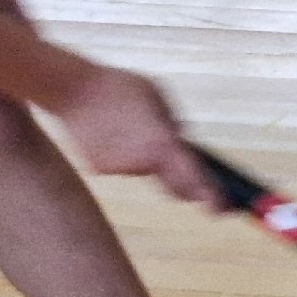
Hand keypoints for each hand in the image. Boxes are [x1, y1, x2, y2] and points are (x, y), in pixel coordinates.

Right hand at [52, 66, 221, 207]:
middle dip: (188, 187)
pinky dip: (126, 155)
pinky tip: (116, 133)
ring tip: (137, 130)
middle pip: (172, 186)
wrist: (74, 91)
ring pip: (145, 171)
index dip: (210, 194)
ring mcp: (118, 169)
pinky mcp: (99, 170)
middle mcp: (140, 163)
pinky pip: (123, 165)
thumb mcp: (161, 99)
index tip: (222, 208)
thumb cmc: (122, 88)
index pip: (192, 177)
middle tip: (201, 187)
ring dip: (150, 160)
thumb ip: (174, 127)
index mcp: (161, 143)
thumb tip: (183, 147)